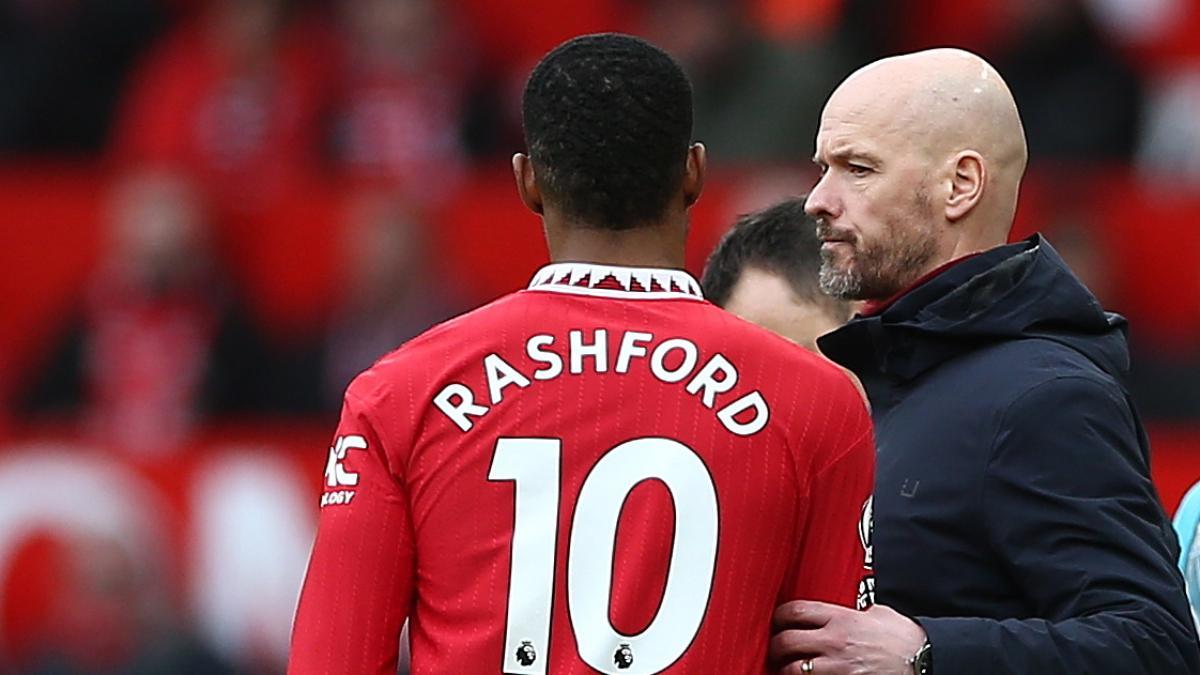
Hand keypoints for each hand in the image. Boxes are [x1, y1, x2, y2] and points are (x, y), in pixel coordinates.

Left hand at [770, 601, 926, 674]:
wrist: (925, 661)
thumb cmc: (906, 639)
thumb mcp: (879, 614)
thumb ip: (858, 610)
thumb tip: (855, 610)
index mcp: (841, 618)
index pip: (796, 611)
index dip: (780, 616)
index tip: (778, 620)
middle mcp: (835, 641)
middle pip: (786, 641)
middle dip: (776, 646)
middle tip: (776, 649)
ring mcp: (837, 666)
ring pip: (793, 669)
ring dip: (786, 669)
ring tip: (785, 669)